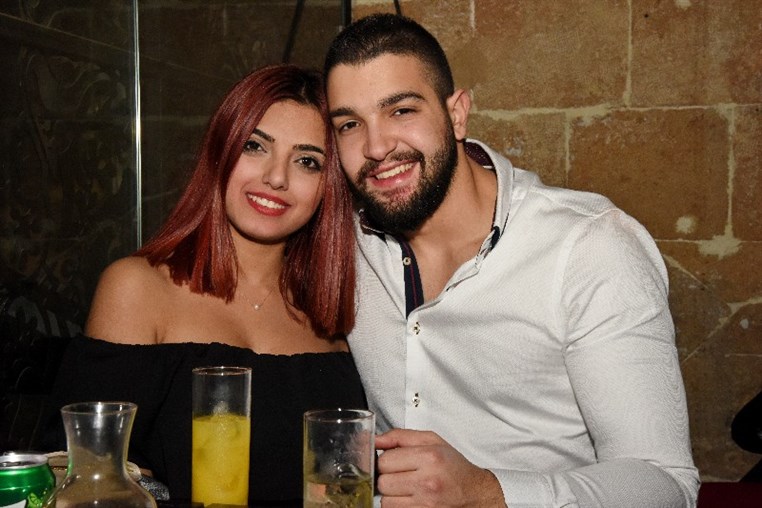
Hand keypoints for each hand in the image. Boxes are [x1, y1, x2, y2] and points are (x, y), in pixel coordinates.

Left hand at [375, 429, 506, 507]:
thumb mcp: (431, 441)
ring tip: (407, 488)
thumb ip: (399, 437)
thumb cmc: (454, 467)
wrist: (474, 493)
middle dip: (387, 478)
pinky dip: (398, 506)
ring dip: (391, 495)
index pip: (385, 460)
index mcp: (429, 457)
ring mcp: (426, 504)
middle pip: (383, 482)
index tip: (393, 462)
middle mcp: (427, 482)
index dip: (385, 461)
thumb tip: (374, 440)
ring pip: (385, 501)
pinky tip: (411, 498)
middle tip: (401, 475)